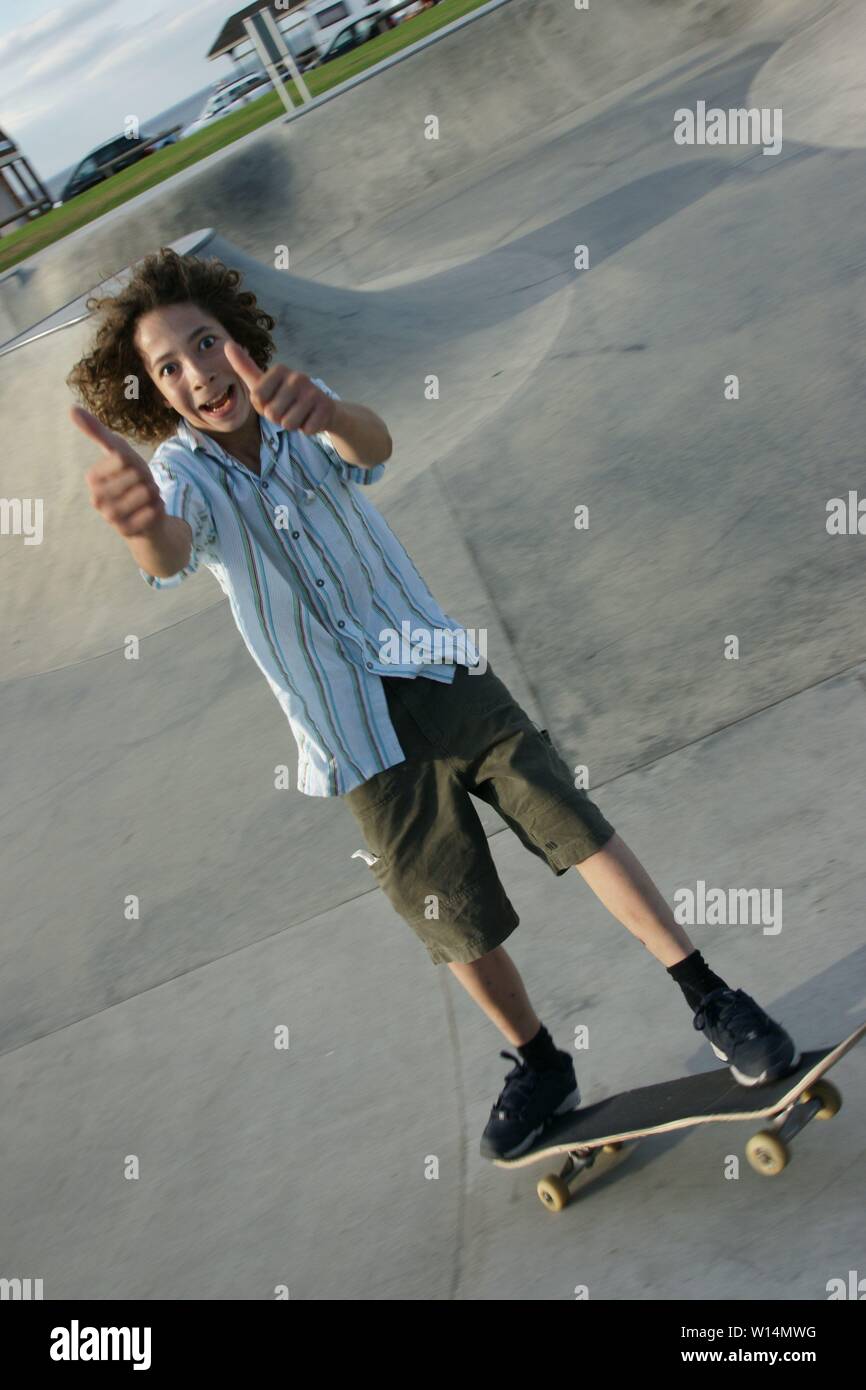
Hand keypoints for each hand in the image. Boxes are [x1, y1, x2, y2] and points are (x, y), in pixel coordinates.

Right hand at [71, 405, 166, 537]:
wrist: (147, 513)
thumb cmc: (132, 478)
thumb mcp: (119, 452)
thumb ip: (97, 432)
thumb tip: (71, 408)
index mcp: (92, 478)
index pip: (122, 459)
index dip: (136, 463)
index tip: (132, 472)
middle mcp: (96, 499)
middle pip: (135, 476)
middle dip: (146, 478)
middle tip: (141, 487)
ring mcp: (110, 518)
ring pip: (144, 494)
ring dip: (153, 494)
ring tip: (146, 498)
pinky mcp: (126, 532)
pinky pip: (151, 513)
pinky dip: (157, 509)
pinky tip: (150, 511)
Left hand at [224, 341, 336, 434]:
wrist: (321, 408)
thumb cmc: (286, 397)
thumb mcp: (263, 383)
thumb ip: (244, 367)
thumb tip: (227, 344)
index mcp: (280, 369)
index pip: (257, 399)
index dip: (262, 407)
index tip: (272, 400)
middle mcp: (297, 376)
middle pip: (272, 413)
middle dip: (277, 418)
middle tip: (287, 409)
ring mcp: (313, 391)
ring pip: (288, 423)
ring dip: (291, 425)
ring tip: (298, 414)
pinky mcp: (325, 407)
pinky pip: (305, 429)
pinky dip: (306, 429)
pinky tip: (310, 418)